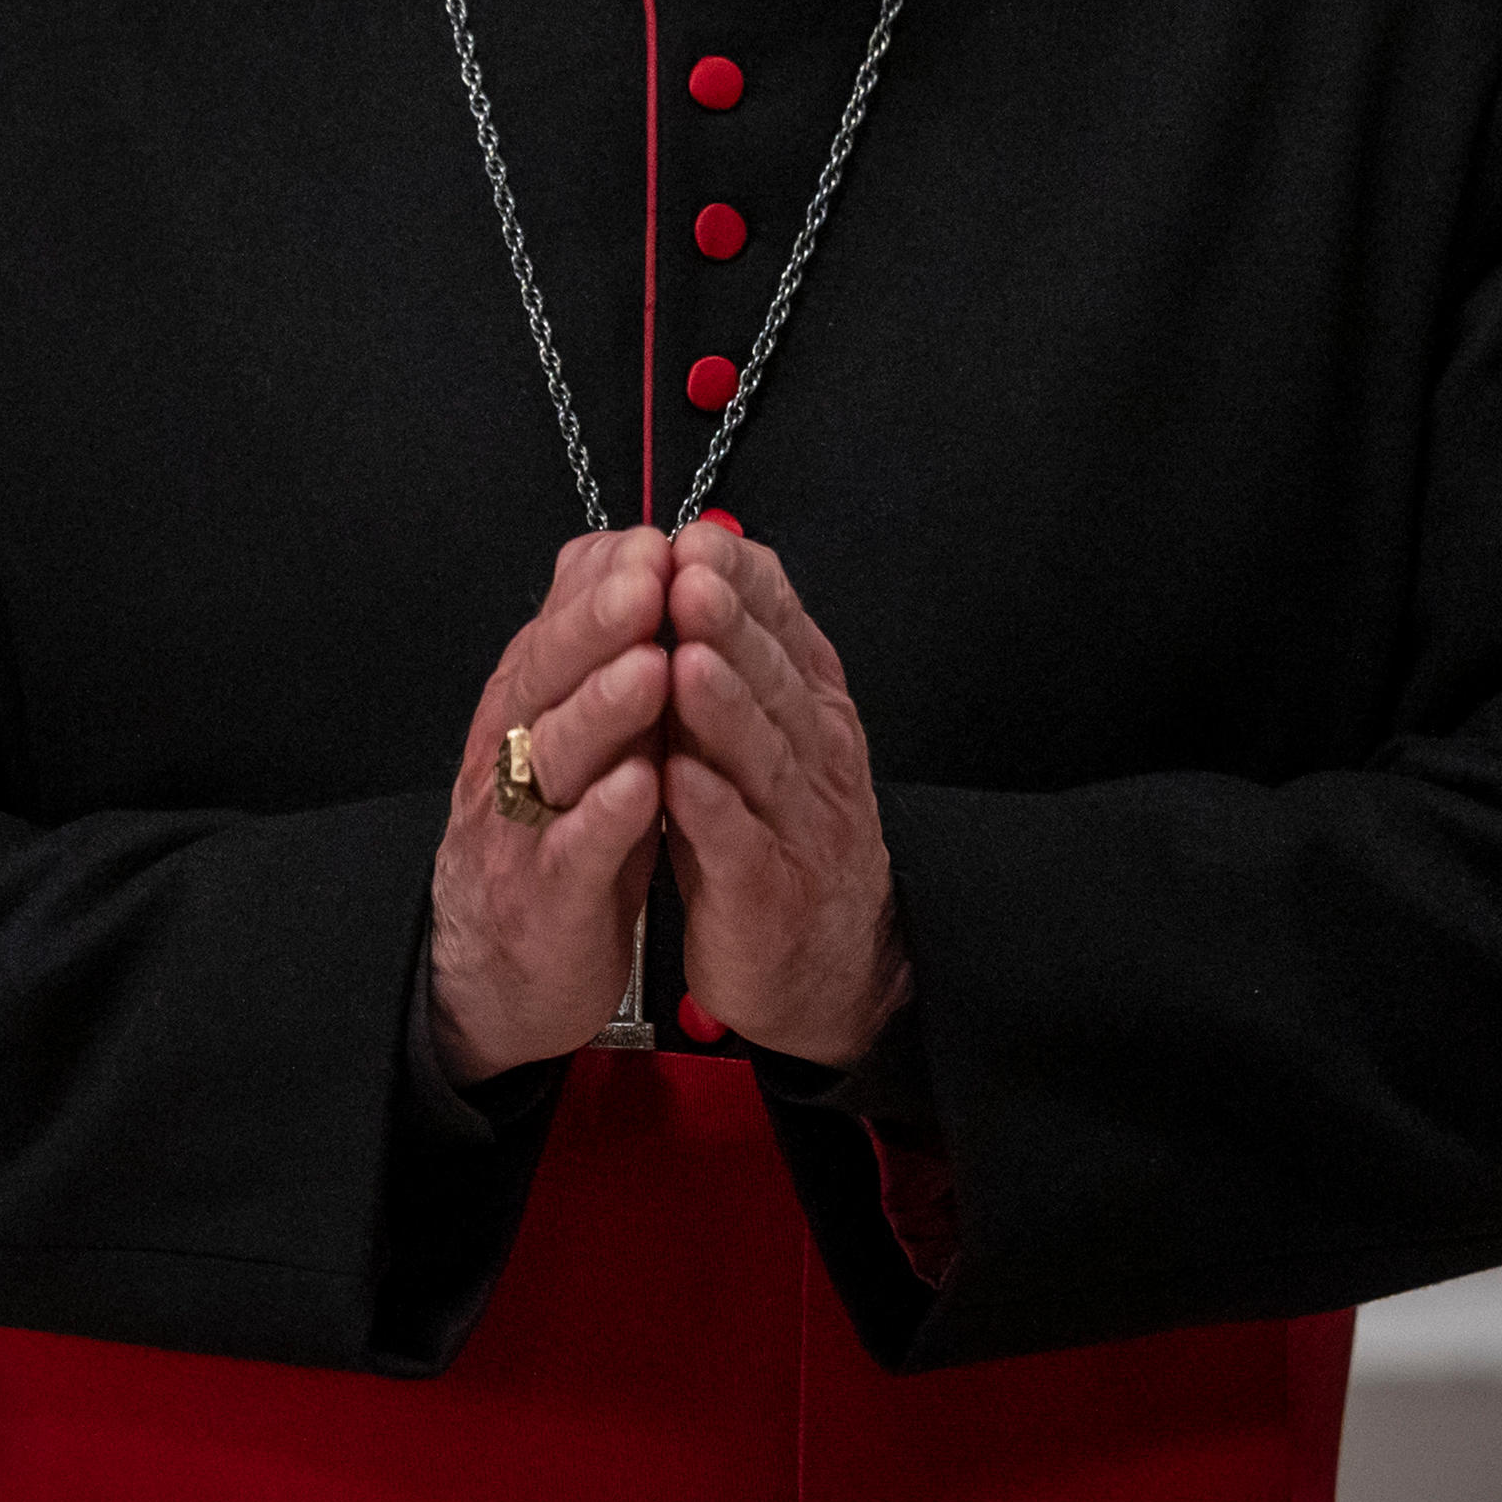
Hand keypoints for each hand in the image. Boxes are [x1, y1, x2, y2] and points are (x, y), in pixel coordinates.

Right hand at [426, 528, 674, 1082]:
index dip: (601, 585)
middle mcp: (512, 752)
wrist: (501, 969)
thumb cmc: (555, 835)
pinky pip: (571, 849)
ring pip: (555, 753)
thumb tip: (624, 554)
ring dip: (604, 709)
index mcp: (526, 706)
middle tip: (648, 580)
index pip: (555, 627)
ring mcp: (521, 824)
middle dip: (599, 624)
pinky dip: (604, 816)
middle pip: (547, 675)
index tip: (653, 543)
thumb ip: (593, 654)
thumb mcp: (570, 735)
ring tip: (654, 668)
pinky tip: (641, 786)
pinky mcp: (542, 895)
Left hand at [660, 523, 905, 1064]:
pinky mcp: (768, 893)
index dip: (742, 584)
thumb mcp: (763, 736)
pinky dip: (709, 811)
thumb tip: (689, 560)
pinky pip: (738, 844)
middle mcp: (814, 758)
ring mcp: (797, 826)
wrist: (826, 964)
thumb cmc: (773, 831)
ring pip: (760, 756)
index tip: (695, 538)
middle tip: (687, 576)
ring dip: (721, 707)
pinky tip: (676, 778)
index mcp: (809, 710)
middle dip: (728, 626)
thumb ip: (735, 658)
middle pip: (770, 680)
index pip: (783, 628)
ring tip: (682, 661)